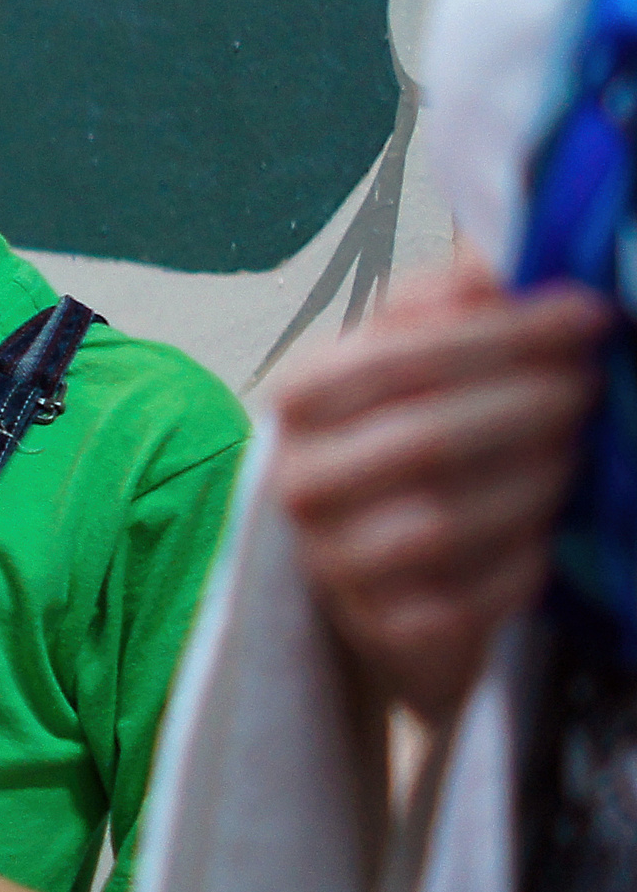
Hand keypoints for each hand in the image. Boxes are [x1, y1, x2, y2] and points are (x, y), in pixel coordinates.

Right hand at [274, 257, 608, 722]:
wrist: (374, 577)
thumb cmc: (403, 447)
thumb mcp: (409, 362)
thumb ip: (443, 306)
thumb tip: (494, 262)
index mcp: (300, 401)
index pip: (395, 356)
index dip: (500, 335)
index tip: (585, 315)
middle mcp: (299, 482)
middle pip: (425, 438)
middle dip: (530, 406)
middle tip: (592, 384)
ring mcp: (334, 562)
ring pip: (444, 522)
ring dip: (534, 481)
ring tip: (575, 454)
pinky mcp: (382, 629)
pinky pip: (470, 596)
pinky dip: (525, 561)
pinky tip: (548, 532)